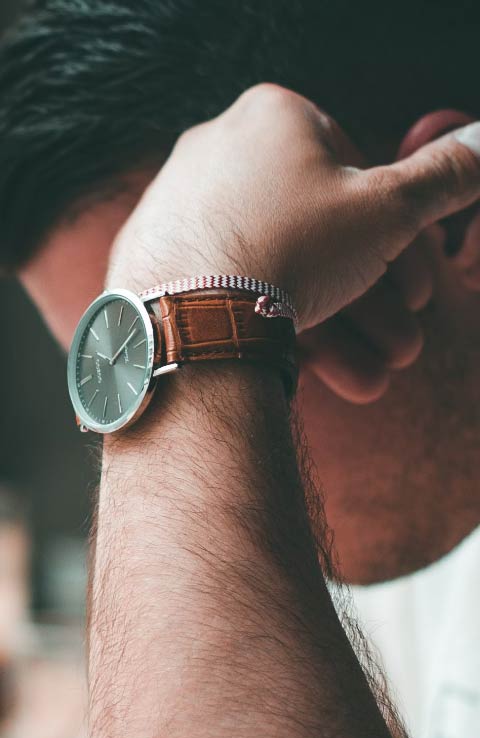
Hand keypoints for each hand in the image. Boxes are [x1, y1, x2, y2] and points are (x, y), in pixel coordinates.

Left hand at [108, 83, 479, 403]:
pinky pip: (230, 295)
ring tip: (370, 378)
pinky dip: (275, 332)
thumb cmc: (289, 249)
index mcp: (272, 117)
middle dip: (371, 303)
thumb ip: (440, 179)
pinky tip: (315, 375)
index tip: (418, 293)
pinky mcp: (157, 266)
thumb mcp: (388, 211)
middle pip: (317, 236)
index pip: (355, 177)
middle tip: (401, 346)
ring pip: (277, 273)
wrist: (191, 319)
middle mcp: (218, 152)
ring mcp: (181, 210)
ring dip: (337, 330)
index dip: (398, 243)